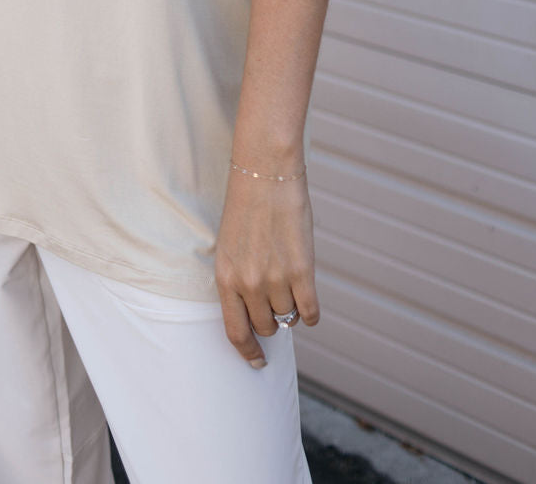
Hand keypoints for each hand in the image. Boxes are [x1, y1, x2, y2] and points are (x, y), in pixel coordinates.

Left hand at [214, 167, 318, 366]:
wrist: (266, 173)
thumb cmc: (246, 206)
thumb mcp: (229, 247)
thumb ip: (239, 280)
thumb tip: (255, 313)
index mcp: (225, 278)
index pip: (235, 333)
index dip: (248, 352)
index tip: (257, 362)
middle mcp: (248, 284)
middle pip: (265, 327)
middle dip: (270, 322)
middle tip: (275, 304)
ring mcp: (276, 279)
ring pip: (287, 318)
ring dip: (290, 310)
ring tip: (290, 287)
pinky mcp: (302, 271)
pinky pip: (310, 311)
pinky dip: (311, 314)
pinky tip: (309, 304)